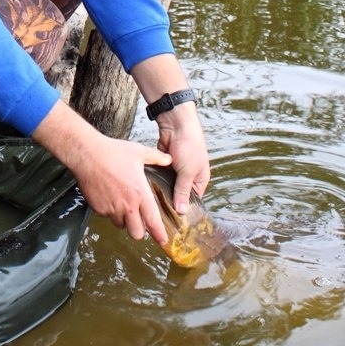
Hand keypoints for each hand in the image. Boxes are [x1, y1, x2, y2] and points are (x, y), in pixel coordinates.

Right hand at [32, 102, 173, 244]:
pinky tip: (109, 196)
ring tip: (123, 204)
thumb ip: (156, 157)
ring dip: (124, 220)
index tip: (163, 241)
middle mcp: (127, 205)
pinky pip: (107, 216)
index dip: (159, 234)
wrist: (87, 155)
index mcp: (140, 194)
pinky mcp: (98, 208)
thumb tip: (169, 159)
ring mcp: (111, 208)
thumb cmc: (113, 152)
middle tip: (139, 222)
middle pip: (137, 233)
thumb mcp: (139, 152)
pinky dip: (110, 211)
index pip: (153, 221)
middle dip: (139, 230)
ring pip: (121, 225)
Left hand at [154, 100, 210, 214]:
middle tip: (157, 215)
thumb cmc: (189, 145)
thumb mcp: (188, 171)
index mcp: (199, 180)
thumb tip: (182, 212)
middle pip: (178, 194)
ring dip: (160, 191)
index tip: (171, 222)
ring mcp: (176, 170)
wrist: (176, 123)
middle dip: (169, 202)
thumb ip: (183, 191)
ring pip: (167, 186)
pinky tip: (145, 190)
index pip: (192, 201)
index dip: (183, 210)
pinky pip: (159, 176)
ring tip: (149, 205)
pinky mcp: (164, 164)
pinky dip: (154, 181)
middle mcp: (188, 176)